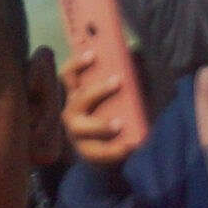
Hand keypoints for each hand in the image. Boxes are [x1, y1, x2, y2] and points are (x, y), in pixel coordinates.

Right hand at [60, 52, 147, 167]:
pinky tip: (127, 147)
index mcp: (79, 94)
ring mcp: (77, 133)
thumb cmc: (119, 115)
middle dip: (97, 90)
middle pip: (78, 99)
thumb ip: (126, 78)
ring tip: (120, 123)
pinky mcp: (87, 152)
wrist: (116, 150)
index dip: (77, 64)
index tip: (92, 54)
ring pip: (82, 128)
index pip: (70, 75)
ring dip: (100, 124)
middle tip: (117, 81)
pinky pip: (96, 152)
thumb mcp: (121, 95)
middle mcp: (74, 112)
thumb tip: (137, 56)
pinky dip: (112, 151)